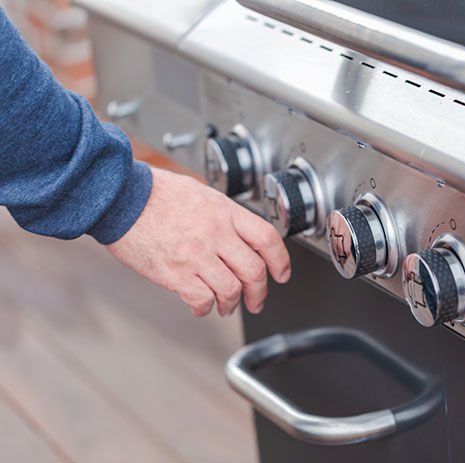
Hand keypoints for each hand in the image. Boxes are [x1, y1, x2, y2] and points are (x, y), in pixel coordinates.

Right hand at [105, 166, 290, 316]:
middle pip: (254, 271)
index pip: (267, 239)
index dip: (281, 261)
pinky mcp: (175, 274)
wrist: (118, 198)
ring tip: (227, 306)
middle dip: (260, 292)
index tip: (282, 274)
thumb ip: (224, 216)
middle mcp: (215, 234)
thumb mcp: (200, 193)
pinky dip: (205, 307)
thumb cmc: (155, 193)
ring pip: (231, 290)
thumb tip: (241, 236)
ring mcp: (196, 255)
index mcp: (225, 212)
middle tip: (257, 300)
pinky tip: (201, 305)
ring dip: (232, 304)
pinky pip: (202, 300)